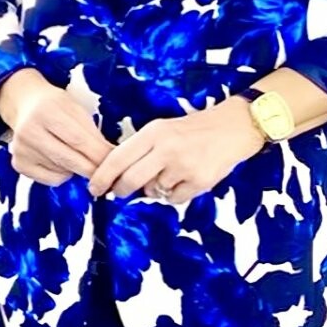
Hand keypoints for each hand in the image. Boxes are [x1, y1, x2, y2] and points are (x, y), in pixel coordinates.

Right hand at [0, 69, 113, 184]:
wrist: (26, 105)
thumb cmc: (55, 107)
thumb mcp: (76, 110)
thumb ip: (92, 134)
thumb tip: (112, 159)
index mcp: (46, 111)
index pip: (78, 140)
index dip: (99, 155)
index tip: (114, 164)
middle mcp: (29, 131)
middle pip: (70, 160)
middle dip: (93, 169)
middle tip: (106, 172)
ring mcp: (22, 150)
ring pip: (63, 172)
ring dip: (77, 170)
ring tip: (76, 155)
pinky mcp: (19, 164)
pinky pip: (51, 180)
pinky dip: (63, 174)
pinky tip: (61, 161)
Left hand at [88, 100, 264, 204]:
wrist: (233, 128)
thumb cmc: (193, 130)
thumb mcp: (163, 130)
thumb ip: (141, 150)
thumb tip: (118, 178)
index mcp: (153, 132)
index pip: (118, 158)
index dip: (102, 177)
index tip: (94, 188)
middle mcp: (166, 148)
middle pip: (130, 181)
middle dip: (121, 190)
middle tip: (120, 192)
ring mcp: (183, 166)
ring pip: (153, 192)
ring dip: (156, 188)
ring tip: (171, 172)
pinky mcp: (199, 181)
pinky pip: (174, 199)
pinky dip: (175, 194)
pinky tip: (186, 178)